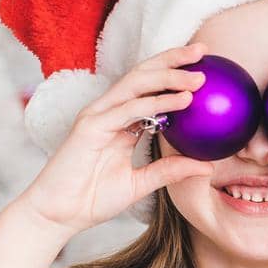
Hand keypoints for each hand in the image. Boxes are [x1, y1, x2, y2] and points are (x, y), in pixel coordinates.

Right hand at [15, 44, 216, 236]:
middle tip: (204, 51)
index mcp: (121, 121)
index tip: (205, 65)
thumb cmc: (93, 200)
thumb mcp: (142, 184)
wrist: (59, 215)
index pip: (149, 87)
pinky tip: (182, 99)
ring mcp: (98, 116)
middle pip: (143, 75)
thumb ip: (171, 171)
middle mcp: (110, 112)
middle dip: (173, 59)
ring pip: (136, 84)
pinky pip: (129, 109)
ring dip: (169, 76)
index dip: (174, 72)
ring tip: (199, 76)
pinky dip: (156, 103)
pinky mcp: (91, 126)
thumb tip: (207, 165)